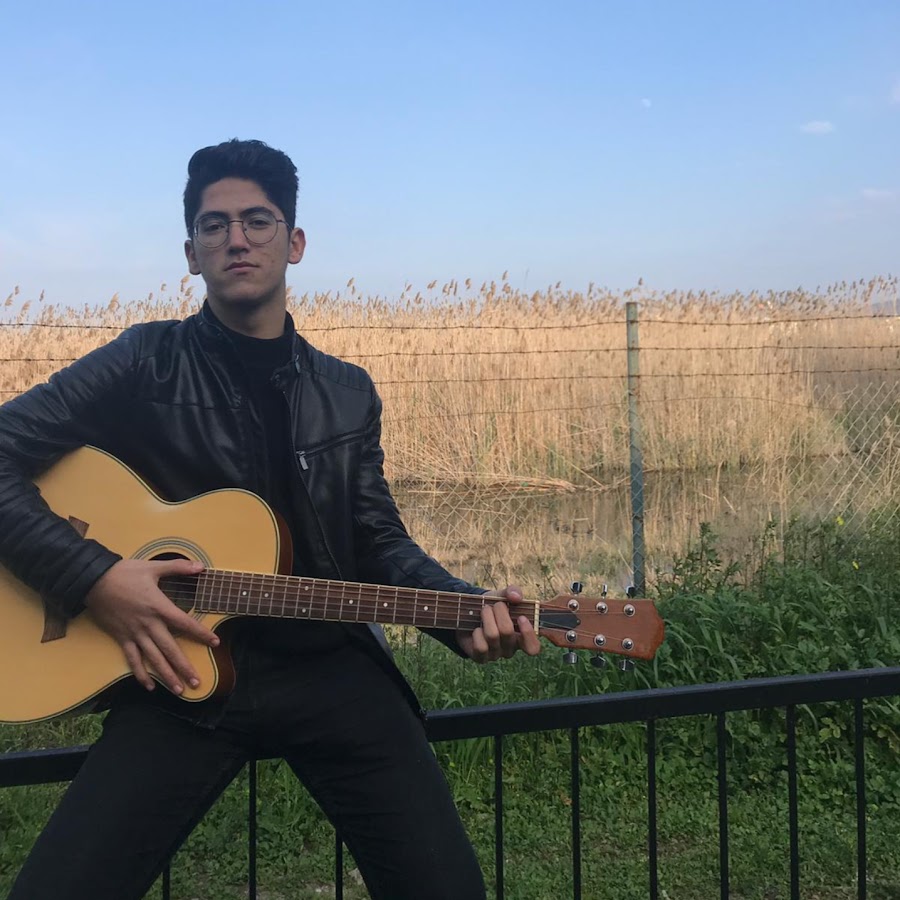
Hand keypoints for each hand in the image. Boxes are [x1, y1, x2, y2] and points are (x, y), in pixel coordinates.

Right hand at [84, 558, 218, 693]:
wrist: (93, 581)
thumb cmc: (124, 572)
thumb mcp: (153, 567)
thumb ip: (179, 567)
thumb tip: (201, 566)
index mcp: (158, 607)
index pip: (184, 623)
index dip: (200, 633)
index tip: (215, 642)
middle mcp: (148, 624)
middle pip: (170, 649)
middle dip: (184, 667)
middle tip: (197, 682)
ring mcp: (134, 633)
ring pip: (153, 659)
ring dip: (166, 676)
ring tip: (179, 690)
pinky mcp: (121, 638)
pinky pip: (132, 659)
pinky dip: (140, 674)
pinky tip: (148, 687)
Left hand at [456, 585, 541, 662]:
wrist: (470, 614)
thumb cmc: (492, 606)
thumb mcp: (503, 595)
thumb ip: (513, 591)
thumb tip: (516, 597)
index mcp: (522, 637)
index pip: (533, 647)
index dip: (529, 634)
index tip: (521, 617)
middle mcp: (510, 648)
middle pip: (507, 631)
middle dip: (499, 612)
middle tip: (493, 605)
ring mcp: (496, 654)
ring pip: (492, 635)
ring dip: (486, 617)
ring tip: (483, 610)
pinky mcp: (481, 658)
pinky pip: (481, 647)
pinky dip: (477, 633)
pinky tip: (476, 629)